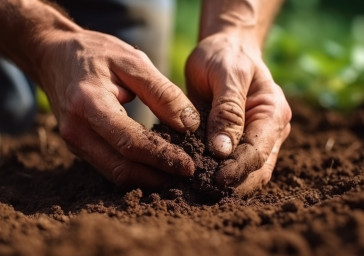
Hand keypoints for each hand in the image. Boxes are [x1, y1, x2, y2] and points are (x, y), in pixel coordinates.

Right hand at [35, 28, 199, 188]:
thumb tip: (189, 125)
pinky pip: (110, 166)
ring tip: (176, 176)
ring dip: (147, 179)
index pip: (130, 143)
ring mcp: (74, 142)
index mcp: (88, 104)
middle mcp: (76, 131)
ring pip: (115, 174)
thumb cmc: (95, 53)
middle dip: (157, 177)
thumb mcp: (132, 61)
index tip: (189, 166)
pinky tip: (155, 167)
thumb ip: (161, 92)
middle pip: (122, 168)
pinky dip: (135, 171)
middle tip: (188, 177)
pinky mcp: (79, 146)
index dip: (162, 158)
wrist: (55, 56)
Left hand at [186, 33, 290, 194]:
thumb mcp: (227, 74)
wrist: (224, 48)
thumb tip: (223, 150)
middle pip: (257, 169)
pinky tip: (198, 178)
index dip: (238, 169)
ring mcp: (255, 136)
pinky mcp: (238, 139)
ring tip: (199, 191)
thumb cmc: (226, 55)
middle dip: (234, 184)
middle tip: (203, 193)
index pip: (258, 151)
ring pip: (247, 171)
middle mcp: (269, 130)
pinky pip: (232, 162)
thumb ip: (227, 111)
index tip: (216, 180)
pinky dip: (218, 172)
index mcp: (272, 113)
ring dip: (227, 184)